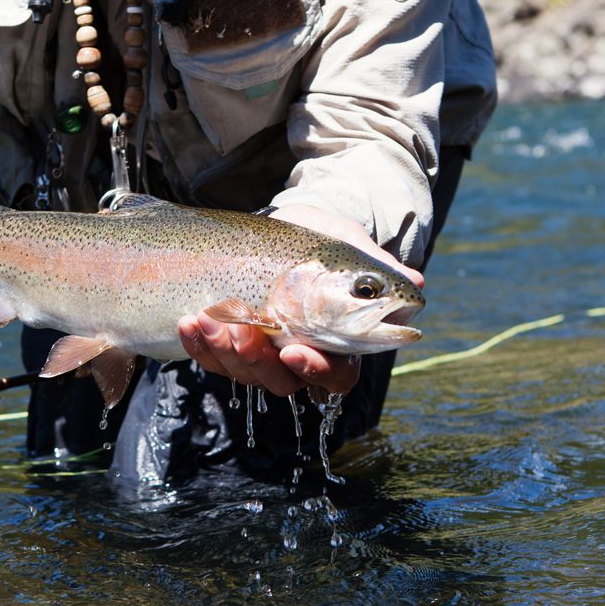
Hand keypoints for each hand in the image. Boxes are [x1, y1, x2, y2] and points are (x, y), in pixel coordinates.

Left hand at [178, 204, 424, 396]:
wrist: (281, 224)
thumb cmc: (321, 238)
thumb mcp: (347, 244)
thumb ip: (376, 267)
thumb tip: (415, 285)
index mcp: (339, 343)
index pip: (335, 375)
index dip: (316, 370)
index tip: (294, 351)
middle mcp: (299, 356)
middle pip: (282, 381)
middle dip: (257, 360)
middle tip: (241, 331)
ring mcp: (262, 353)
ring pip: (243, 372)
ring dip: (223, 351)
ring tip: (207, 318)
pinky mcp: (229, 344)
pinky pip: (212, 357)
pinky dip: (198, 343)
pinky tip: (189, 322)